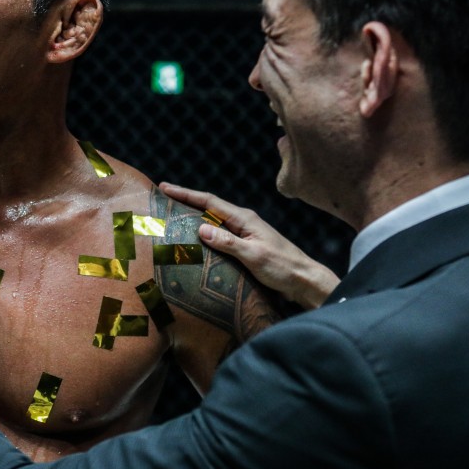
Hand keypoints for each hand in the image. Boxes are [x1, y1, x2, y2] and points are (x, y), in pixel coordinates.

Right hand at [158, 183, 339, 308]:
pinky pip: (220, 235)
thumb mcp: (253, 255)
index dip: (186, 194)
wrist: (305, 281)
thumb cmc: (283, 267)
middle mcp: (244, 222)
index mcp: (245, 219)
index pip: (210, 202)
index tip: (165, 187)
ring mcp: (245, 234)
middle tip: (163, 199)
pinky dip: (205, 233)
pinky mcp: (246, 246)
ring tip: (173, 217)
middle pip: (209, 207)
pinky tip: (196, 241)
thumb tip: (200, 228)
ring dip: (194, 217)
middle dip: (186, 201)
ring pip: (214, 221)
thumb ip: (227, 242)